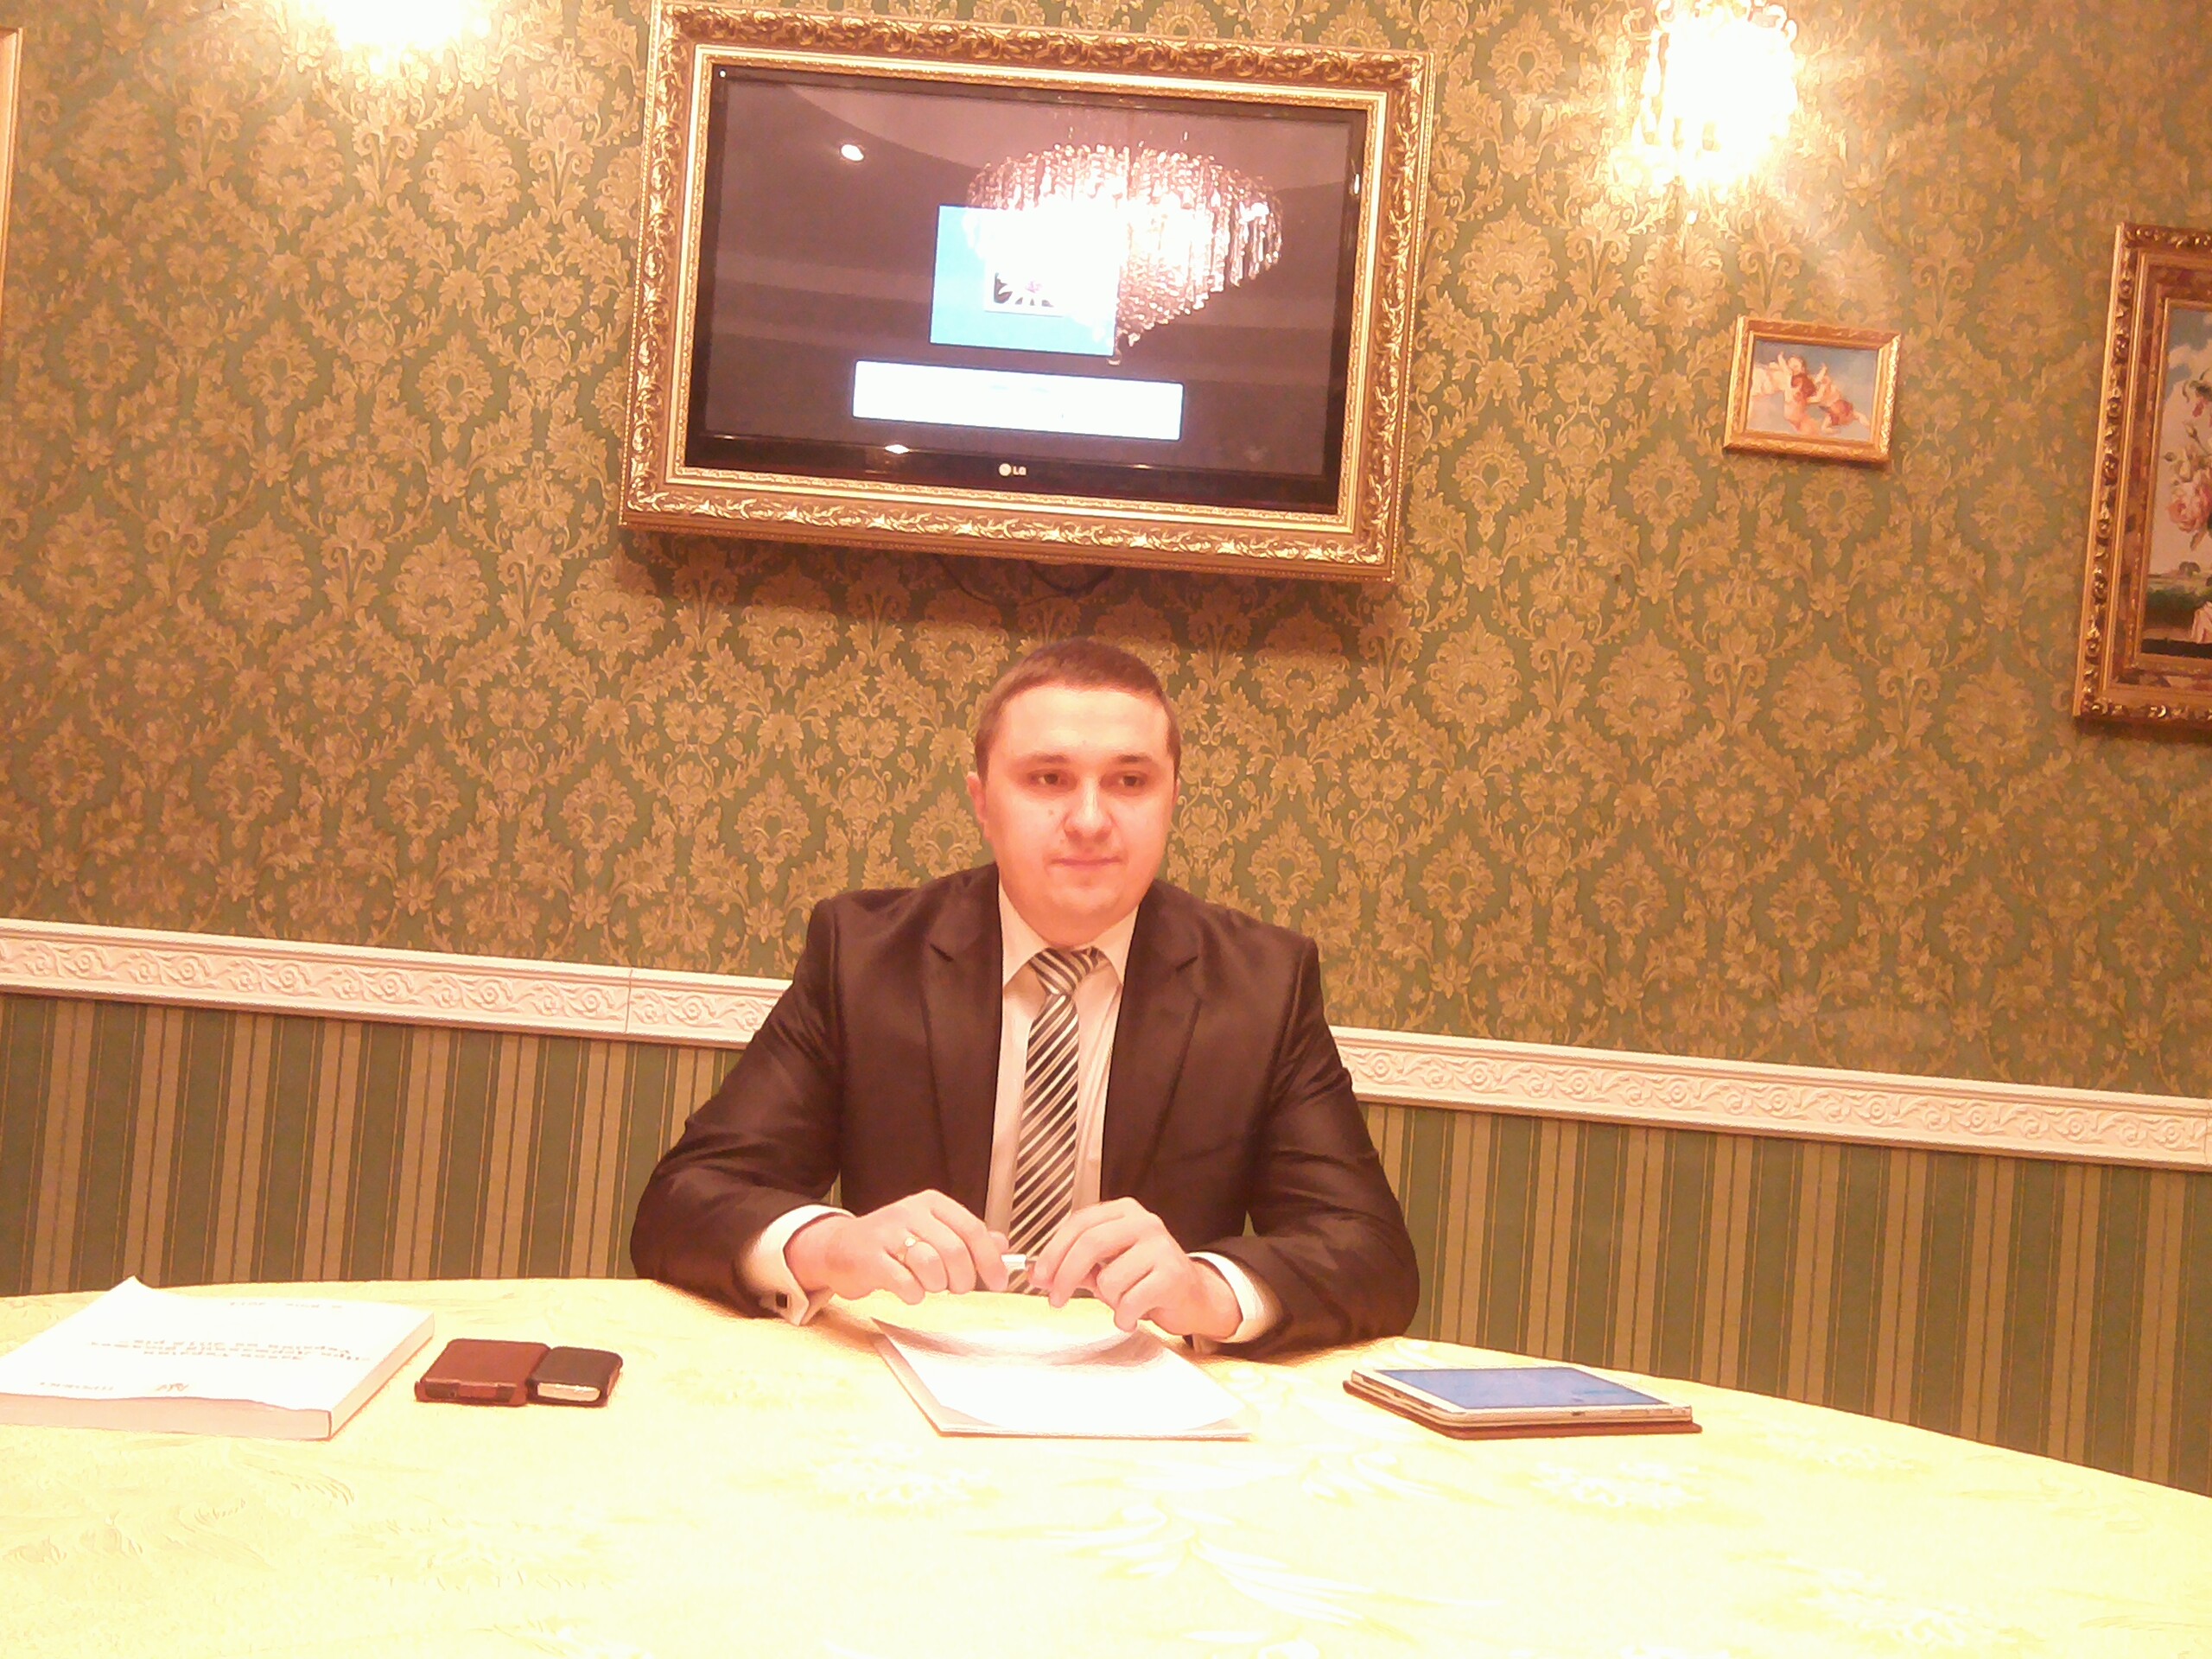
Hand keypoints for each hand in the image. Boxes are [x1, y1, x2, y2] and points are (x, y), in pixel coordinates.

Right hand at [785, 1191, 1010, 1305]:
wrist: (838, 1249)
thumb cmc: (889, 1244)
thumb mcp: (930, 1233)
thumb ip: (966, 1238)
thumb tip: (1002, 1245)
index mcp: (930, 1203)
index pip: (972, 1229)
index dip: (990, 1260)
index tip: (999, 1282)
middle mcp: (910, 1212)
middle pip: (955, 1251)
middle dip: (963, 1279)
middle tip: (957, 1288)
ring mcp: (888, 1233)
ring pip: (932, 1265)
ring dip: (936, 1285)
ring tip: (928, 1285)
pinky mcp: (870, 1258)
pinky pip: (905, 1282)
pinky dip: (913, 1293)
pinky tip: (909, 1291)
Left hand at [1031, 1197, 1241, 1338]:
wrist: (1193, 1297)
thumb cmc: (1146, 1279)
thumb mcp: (1106, 1267)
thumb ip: (1072, 1267)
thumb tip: (1037, 1275)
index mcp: (1124, 1212)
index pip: (1079, 1223)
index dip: (1054, 1251)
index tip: (1040, 1276)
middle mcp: (1144, 1222)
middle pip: (1089, 1244)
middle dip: (1065, 1277)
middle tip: (1056, 1299)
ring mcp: (1161, 1247)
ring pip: (1109, 1280)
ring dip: (1108, 1300)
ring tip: (1123, 1300)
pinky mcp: (1172, 1275)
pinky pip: (1129, 1301)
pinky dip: (1124, 1316)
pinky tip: (1133, 1314)